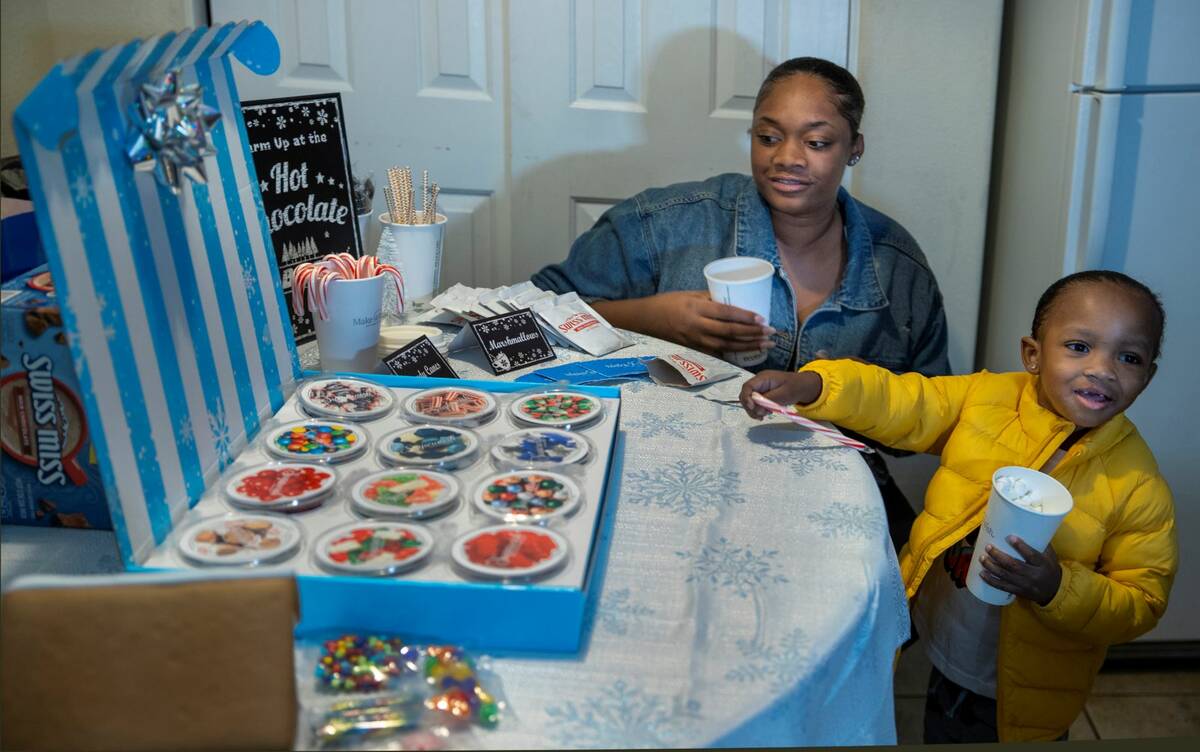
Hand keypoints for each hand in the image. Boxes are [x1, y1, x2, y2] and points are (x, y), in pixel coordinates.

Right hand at [642, 291, 775, 355]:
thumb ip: (710, 298)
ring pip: (727, 345)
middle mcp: (697, 326)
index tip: (762, 318)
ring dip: (748, 346)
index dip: (745, 317)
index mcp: (697, 308)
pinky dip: (734, 353)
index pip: (726, 313)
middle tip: (771, 333)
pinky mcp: (694, 349)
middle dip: (753, 334)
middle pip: (730, 332)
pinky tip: (748, 353)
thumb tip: (733, 300)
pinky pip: (718, 352)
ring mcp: (696, 340)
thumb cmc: (668, 302)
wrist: (647, 319)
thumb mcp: (689, 294)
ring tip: (766, 345)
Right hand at [739, 370, 822, 418]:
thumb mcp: (784, 394)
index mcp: (763, 378)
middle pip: (746, 395)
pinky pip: (756, 404)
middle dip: (751, 407)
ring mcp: (761, 389)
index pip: (747, 387)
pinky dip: (759, 410)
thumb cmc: (796, 387)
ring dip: (755, 410)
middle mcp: (759, 383)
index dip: (746, 398)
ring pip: (749, 402)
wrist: (804, 386)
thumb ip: (769, 400)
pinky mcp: (763, 396)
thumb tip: (756, 408)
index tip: (753, 408)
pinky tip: (766, 413)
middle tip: (761, 415)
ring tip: (766, 414)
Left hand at [978, 536, 1062, 605]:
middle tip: (988, 547)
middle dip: (998, 556)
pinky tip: (982, 574)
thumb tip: (1027, 525)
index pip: (1032, 555)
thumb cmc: (1050, 568)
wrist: (1054, 590)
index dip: (1021, 546)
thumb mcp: (1050, 556)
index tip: (1010, 537)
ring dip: (991, 566)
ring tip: (982, 557)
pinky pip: (1003, 587)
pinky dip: (991, 581)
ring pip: (1005, 575)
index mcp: (1043, 564)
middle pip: (1014, 565)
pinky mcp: (1018, 591)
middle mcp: (1034, 575)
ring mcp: (1025, 584)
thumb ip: (1040, 543)